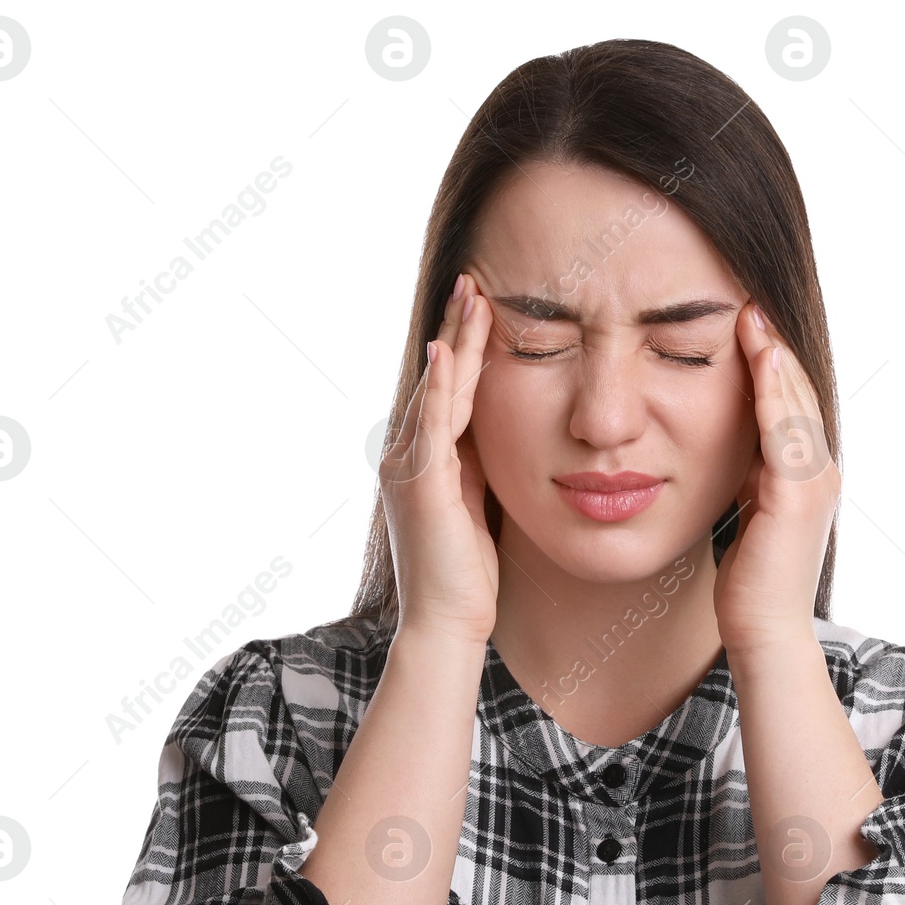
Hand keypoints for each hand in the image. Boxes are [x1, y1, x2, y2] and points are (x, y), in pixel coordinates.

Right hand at [380, 273, 499, 646]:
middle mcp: (407, 456)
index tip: (482, 305)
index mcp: (425, 460)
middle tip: (474, 280)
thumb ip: (479, 468)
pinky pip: (433, 423)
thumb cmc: (467, 575)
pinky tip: (450, 350)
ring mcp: (408, 467)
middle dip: (458, 328)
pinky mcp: (419, 483)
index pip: (447, 391)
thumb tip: (498, 437)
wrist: (446, 623)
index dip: (464, 348)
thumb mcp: (479, 506)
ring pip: (438, 390)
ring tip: (472, 296)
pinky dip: (441, 385)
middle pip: (438, 378)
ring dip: (455, 341)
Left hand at [712, 304, 841, 656]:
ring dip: (775, 357)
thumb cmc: (750, 582)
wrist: (763, 631)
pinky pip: (785, 430)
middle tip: (751, 300)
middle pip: (797, 394)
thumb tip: (733, 449)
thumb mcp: (747, 512)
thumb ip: (748, 477)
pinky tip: (760, 357)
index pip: (789, 405)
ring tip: (754, 315)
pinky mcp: (796, 496)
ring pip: (795, 405)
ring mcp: (813, 483)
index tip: (746, 321)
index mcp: (804, 474)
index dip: (771, 362)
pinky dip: (773, 391)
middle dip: (774, 346)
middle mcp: (818, 472)